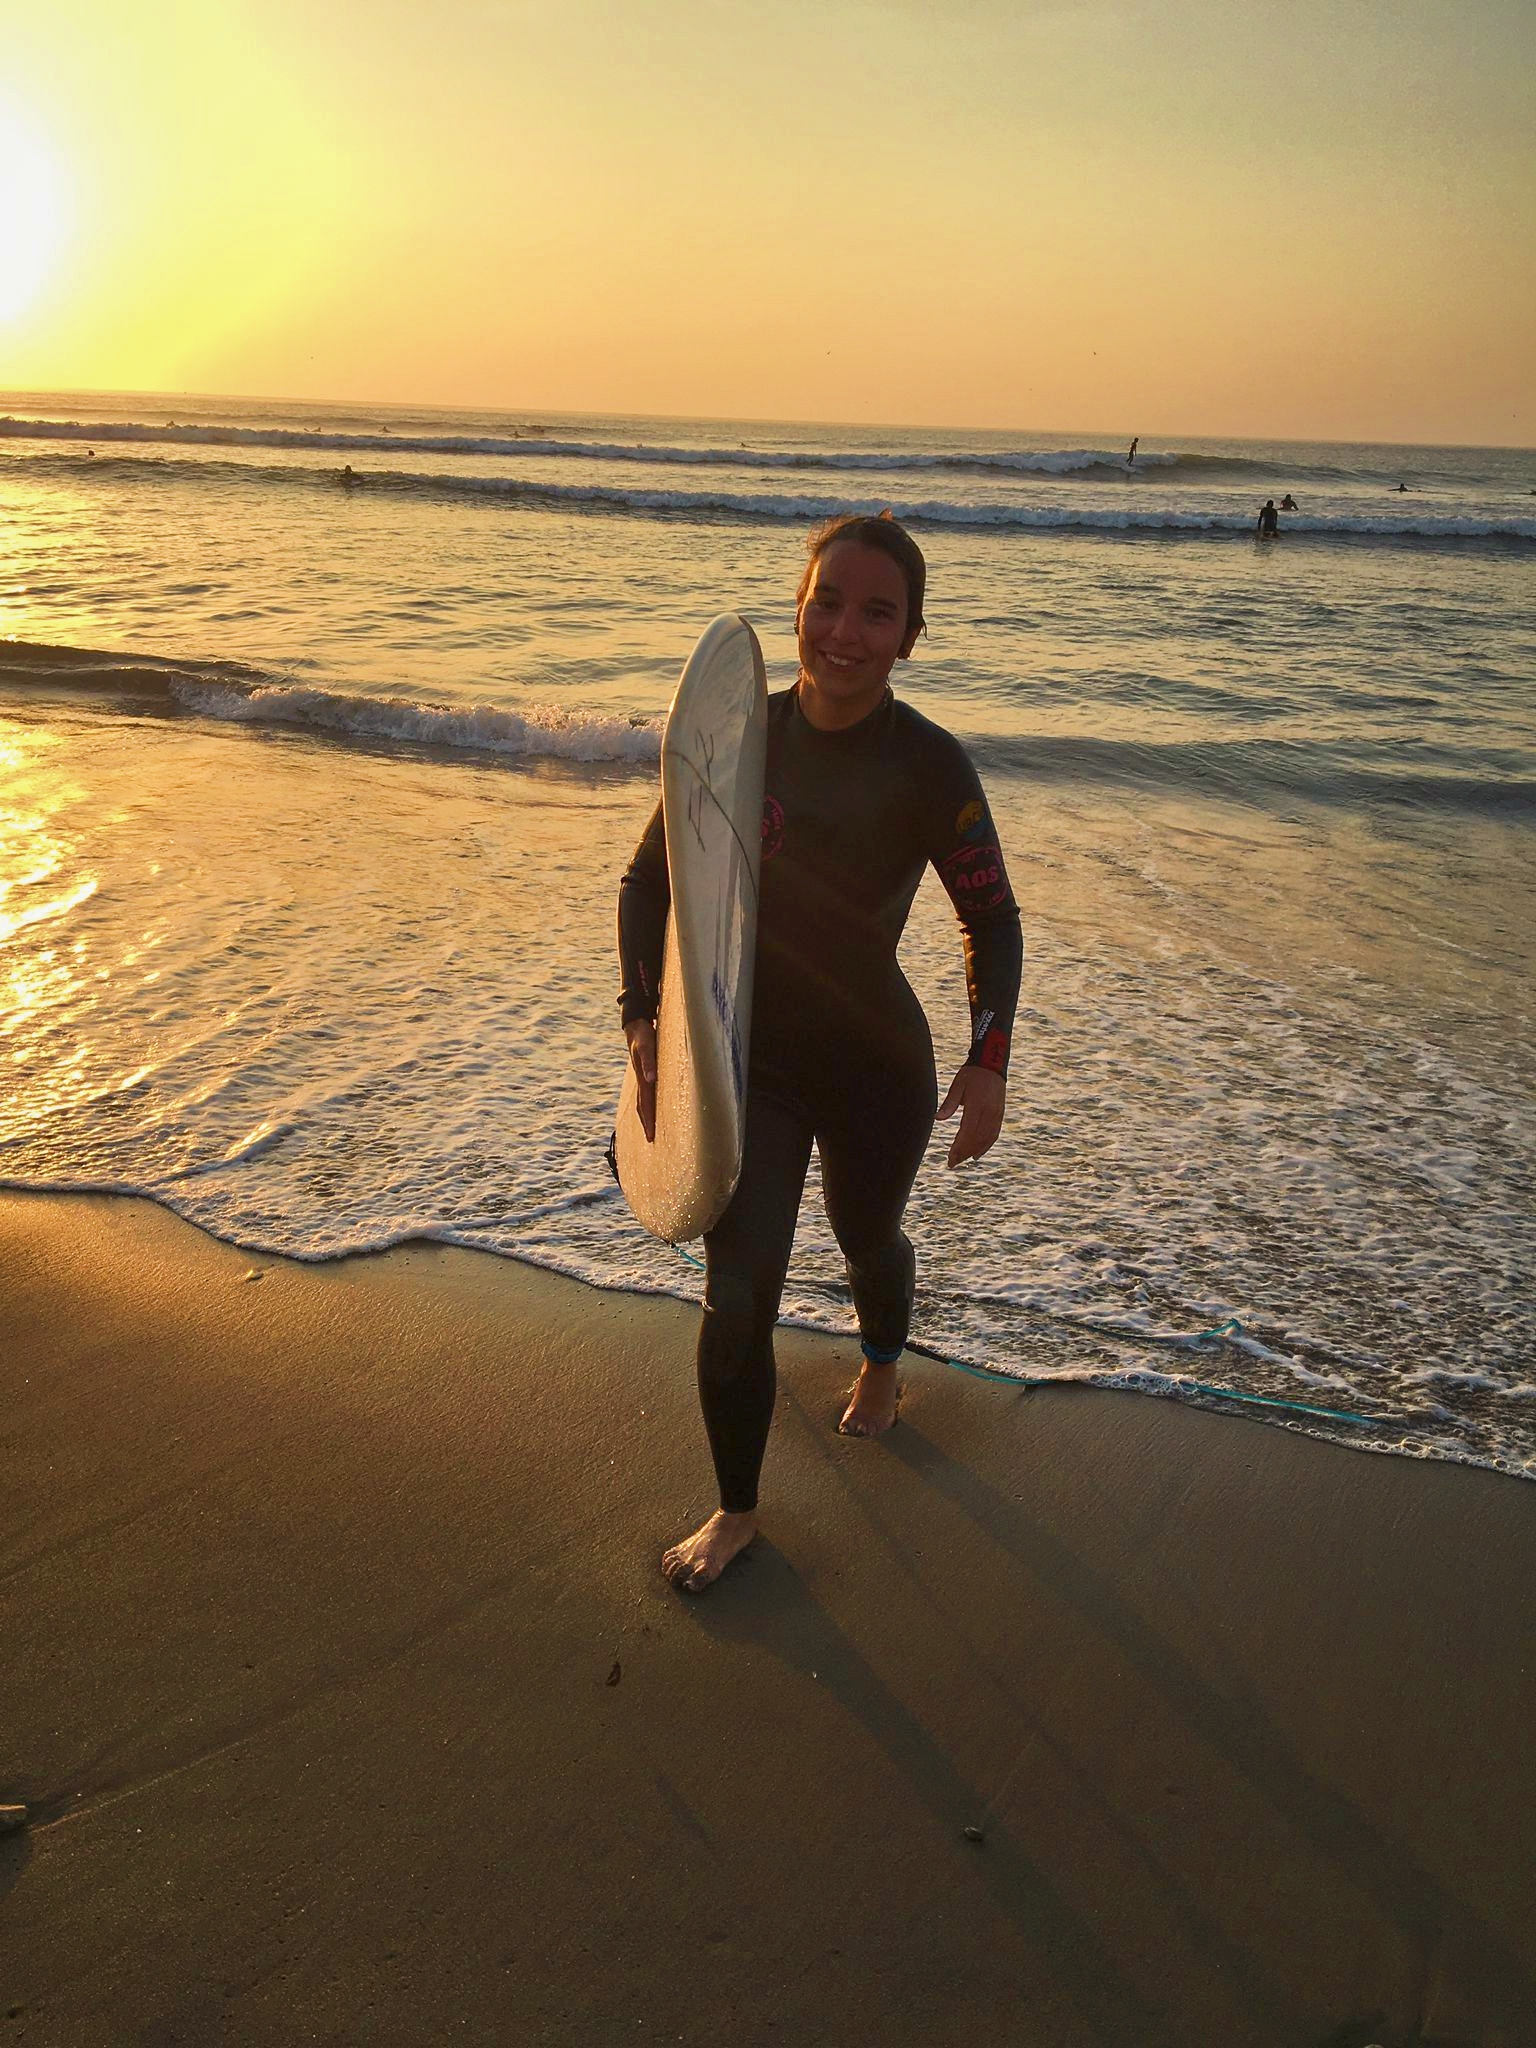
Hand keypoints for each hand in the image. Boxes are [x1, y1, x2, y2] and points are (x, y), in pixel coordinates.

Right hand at [625, 1018, 656, 1142]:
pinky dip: (648, 1102)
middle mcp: (642, 1078)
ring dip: (646, 1114)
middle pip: (643, 1104)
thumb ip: (649, 1062)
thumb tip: (650, 1079)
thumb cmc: (643, 1034)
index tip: (650, 1136)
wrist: (635, 1023)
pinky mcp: (645, 1070)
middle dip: (647, 1122)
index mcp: (643, 1076)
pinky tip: (651, 1105)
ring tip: (650, 1128)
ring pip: (643, 1099)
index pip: (646, 1103)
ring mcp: (643, 1075)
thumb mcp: (647, 1045)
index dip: (648, 1119)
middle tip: (650, 1139)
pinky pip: (646, 1091)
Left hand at [936, 1063, 1005, 1167]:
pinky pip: (994, 1134)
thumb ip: (948, 1104)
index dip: (958, 1148)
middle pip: (976, 1139)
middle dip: (964, 1153)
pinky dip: (986, 1146)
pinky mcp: (1000, 1114)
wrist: (992, 1064)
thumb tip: (937, 1119)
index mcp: (976, 1105)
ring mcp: (996, 1114)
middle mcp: (988, 1112)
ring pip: (987, 1139)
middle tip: (952, 1163)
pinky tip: (978, 1154)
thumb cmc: (971, 1074)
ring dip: (974, 1152)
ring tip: (963, 1160)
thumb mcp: (957, 1086)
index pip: (967, 1132)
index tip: (950, 1158)